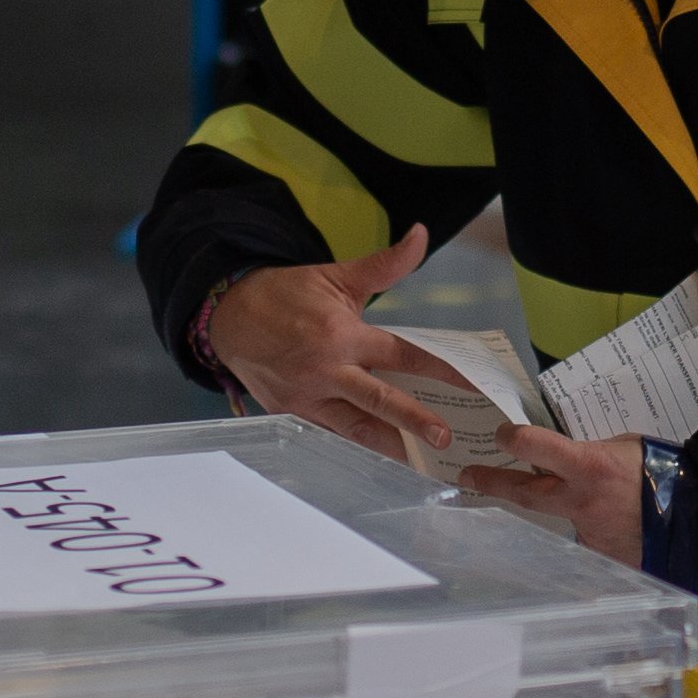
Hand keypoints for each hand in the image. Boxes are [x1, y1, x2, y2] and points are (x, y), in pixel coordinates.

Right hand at [198, 227, 442, 451]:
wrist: (229, 314)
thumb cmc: (287, 294)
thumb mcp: (337, 276)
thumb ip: (385, 264)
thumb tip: (421, 234)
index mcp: (342, 333)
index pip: (401, 354)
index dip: (438, 369)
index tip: (469, 384)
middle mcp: (326, 368)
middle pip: (378, 400)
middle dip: (413, 421)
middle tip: (444, 439)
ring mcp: (306, 396)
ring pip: (354, 428)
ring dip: (389, 447)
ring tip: (419, 463)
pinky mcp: (289, 414)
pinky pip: (328, 434)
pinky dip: (355, 446)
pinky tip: (381, 458)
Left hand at [460, 421, 647, 564]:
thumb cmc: (666, 472)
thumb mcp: (625, 448)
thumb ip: (591, 452)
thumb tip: (568, 457)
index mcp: (589, 467)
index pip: (534, 447)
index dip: (513, 439)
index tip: (501, 435)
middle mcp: (580, 501)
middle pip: (524, 493)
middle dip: (493, 482)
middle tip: (467, 477)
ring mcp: (587, 532)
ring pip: (560, 517)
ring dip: (564, 508)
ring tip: (594, 501)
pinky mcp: (599, 555)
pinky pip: (587, 537)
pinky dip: (596, 528)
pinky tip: (618, 524)